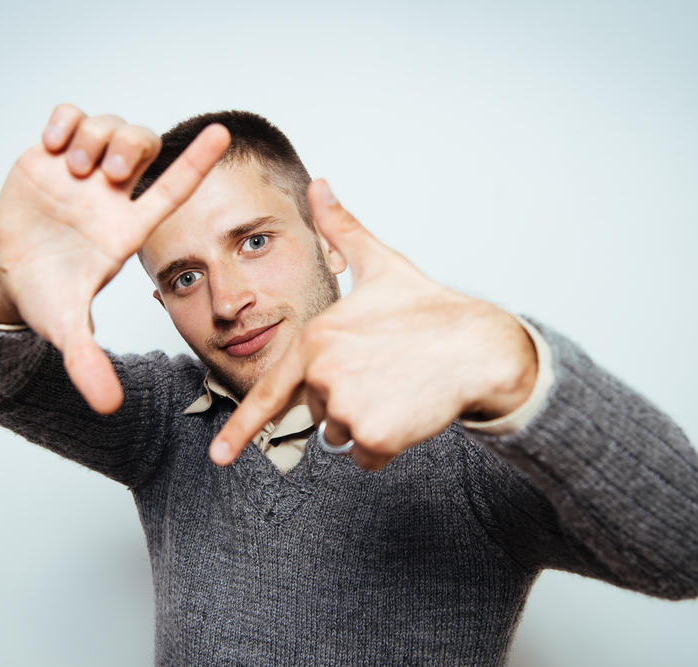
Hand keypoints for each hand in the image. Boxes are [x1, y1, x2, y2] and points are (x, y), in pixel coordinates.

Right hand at [0, 104, 230, 413]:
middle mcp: (113, 195)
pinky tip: (54, 144)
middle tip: (104, 177)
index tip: (225, 134)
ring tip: (73, 168)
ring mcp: (83, 172)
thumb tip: (109, 408)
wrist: (9, 276)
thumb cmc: (48, 296)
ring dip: (94, 138)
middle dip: (129, 149)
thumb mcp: (66, 329)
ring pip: (109, 125)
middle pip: (143, 143)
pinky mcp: (51, 155)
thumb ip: (89, 362)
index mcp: (129, 227)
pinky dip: (65, 120)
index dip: (198, 160)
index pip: (174, 187)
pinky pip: (70, 113)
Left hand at [209, 180, 537, 469]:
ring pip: (339, 436)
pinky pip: (366, 459)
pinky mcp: (377, 436)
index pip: (269, 393)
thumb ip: (340, 230)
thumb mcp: (380, 264)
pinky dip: (384, 446)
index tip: (218, 456)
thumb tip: (319, 186)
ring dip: (362, 422)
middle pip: (314, 410)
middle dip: (341, 399)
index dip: (240, 429)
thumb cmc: (429, 308)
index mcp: (316, 339)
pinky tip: (406, 411)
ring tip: (395, 387)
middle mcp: (325, 375)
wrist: (479, 346)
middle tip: (381, 371)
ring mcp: (350, 408)